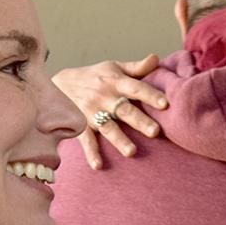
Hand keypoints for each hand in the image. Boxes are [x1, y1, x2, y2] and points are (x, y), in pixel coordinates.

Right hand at [52, 55, 167, 169]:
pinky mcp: (80, 125)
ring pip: (107, 127)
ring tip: (131, 152)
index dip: (150, 95)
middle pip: (124, 110)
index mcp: (115, 81)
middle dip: (139, 121)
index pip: (135, 88)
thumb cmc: (95, 76)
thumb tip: (156, 58)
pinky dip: (91, 153)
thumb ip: (136, 67)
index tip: (165, 104)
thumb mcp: (114, 67)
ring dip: (119, 139)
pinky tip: (98, 166)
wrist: (60, 83)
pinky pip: (86, 140)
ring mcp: (91, 112)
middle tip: (155, 132)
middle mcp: (104, 97)